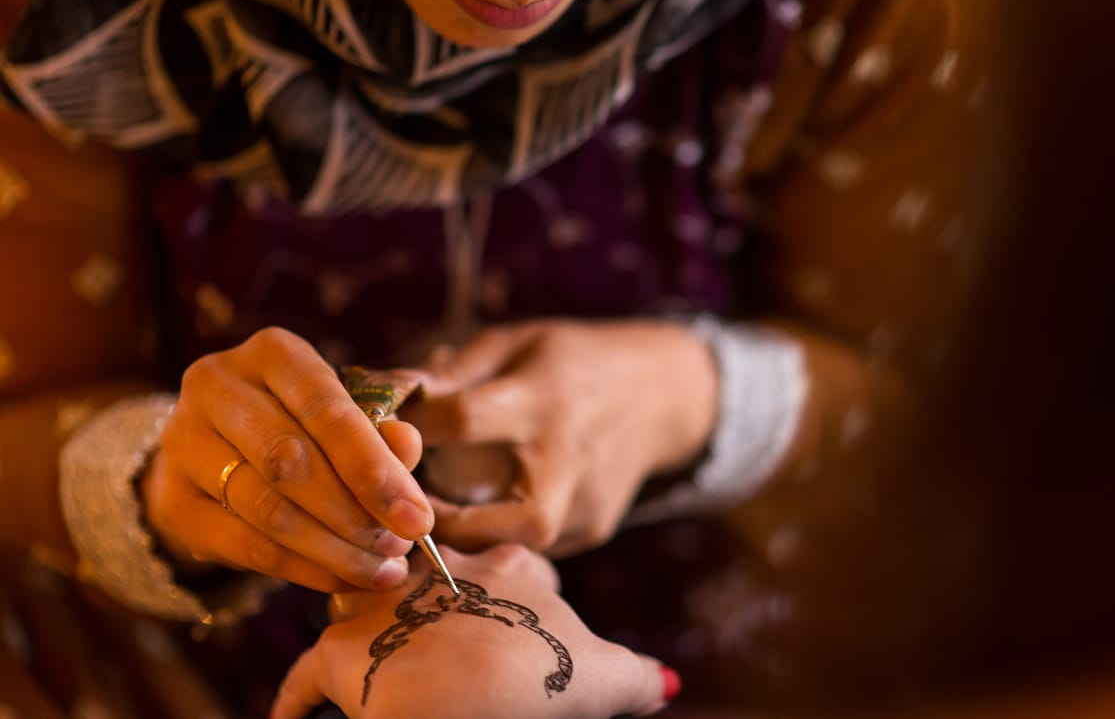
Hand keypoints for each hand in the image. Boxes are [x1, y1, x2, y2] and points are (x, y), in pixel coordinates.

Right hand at [140, 327, 437, 591]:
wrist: (219, 448)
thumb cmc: (303, 423)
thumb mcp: (345, 415)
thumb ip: (379, 432)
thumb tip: (406, 447)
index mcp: (272, 352)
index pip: (326, 410)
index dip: (375, 469)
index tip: (419, 518)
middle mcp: (217, 386)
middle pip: (291, 460)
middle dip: (356, 514)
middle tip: (401, 547)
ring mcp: (182, 441)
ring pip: (267, 509)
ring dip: (334, 549)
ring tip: (381, 569)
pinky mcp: (170, 500)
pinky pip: (243, 545)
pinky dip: (301, 569)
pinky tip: (341, 578)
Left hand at [270, 544, 677, 718]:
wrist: (505, 699)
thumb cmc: (555, 680)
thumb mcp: (602, 674)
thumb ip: (633, 675)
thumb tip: (668, 684)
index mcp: (504, 566)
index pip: (489, 558)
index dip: (491, 587)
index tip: (495, 621)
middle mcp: (438, 571)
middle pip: (411, 572)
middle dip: (407, 600)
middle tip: (417, 650)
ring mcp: (384, 608)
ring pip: (351, 603)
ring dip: (353, 629)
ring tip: (359, 669)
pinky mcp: (339, 654)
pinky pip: (303, 680)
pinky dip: (297, 706)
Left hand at [401, 320, 717, 556]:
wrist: (663, 392)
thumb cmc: (572, 359)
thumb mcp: (516, 343)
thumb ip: (454, 373)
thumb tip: (383, 392)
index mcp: (543, 399)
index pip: (463, 421)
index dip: (409, 427)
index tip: (374, 431)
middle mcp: (568, 460)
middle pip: (509, 520)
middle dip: (446, 523)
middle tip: (402, 509)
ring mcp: (585, 503)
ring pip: (518, 549)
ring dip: (466, 540)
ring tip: (428, 520)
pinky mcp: (591, 529)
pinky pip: (532, 550)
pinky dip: (496, 540)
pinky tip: (473, 519)